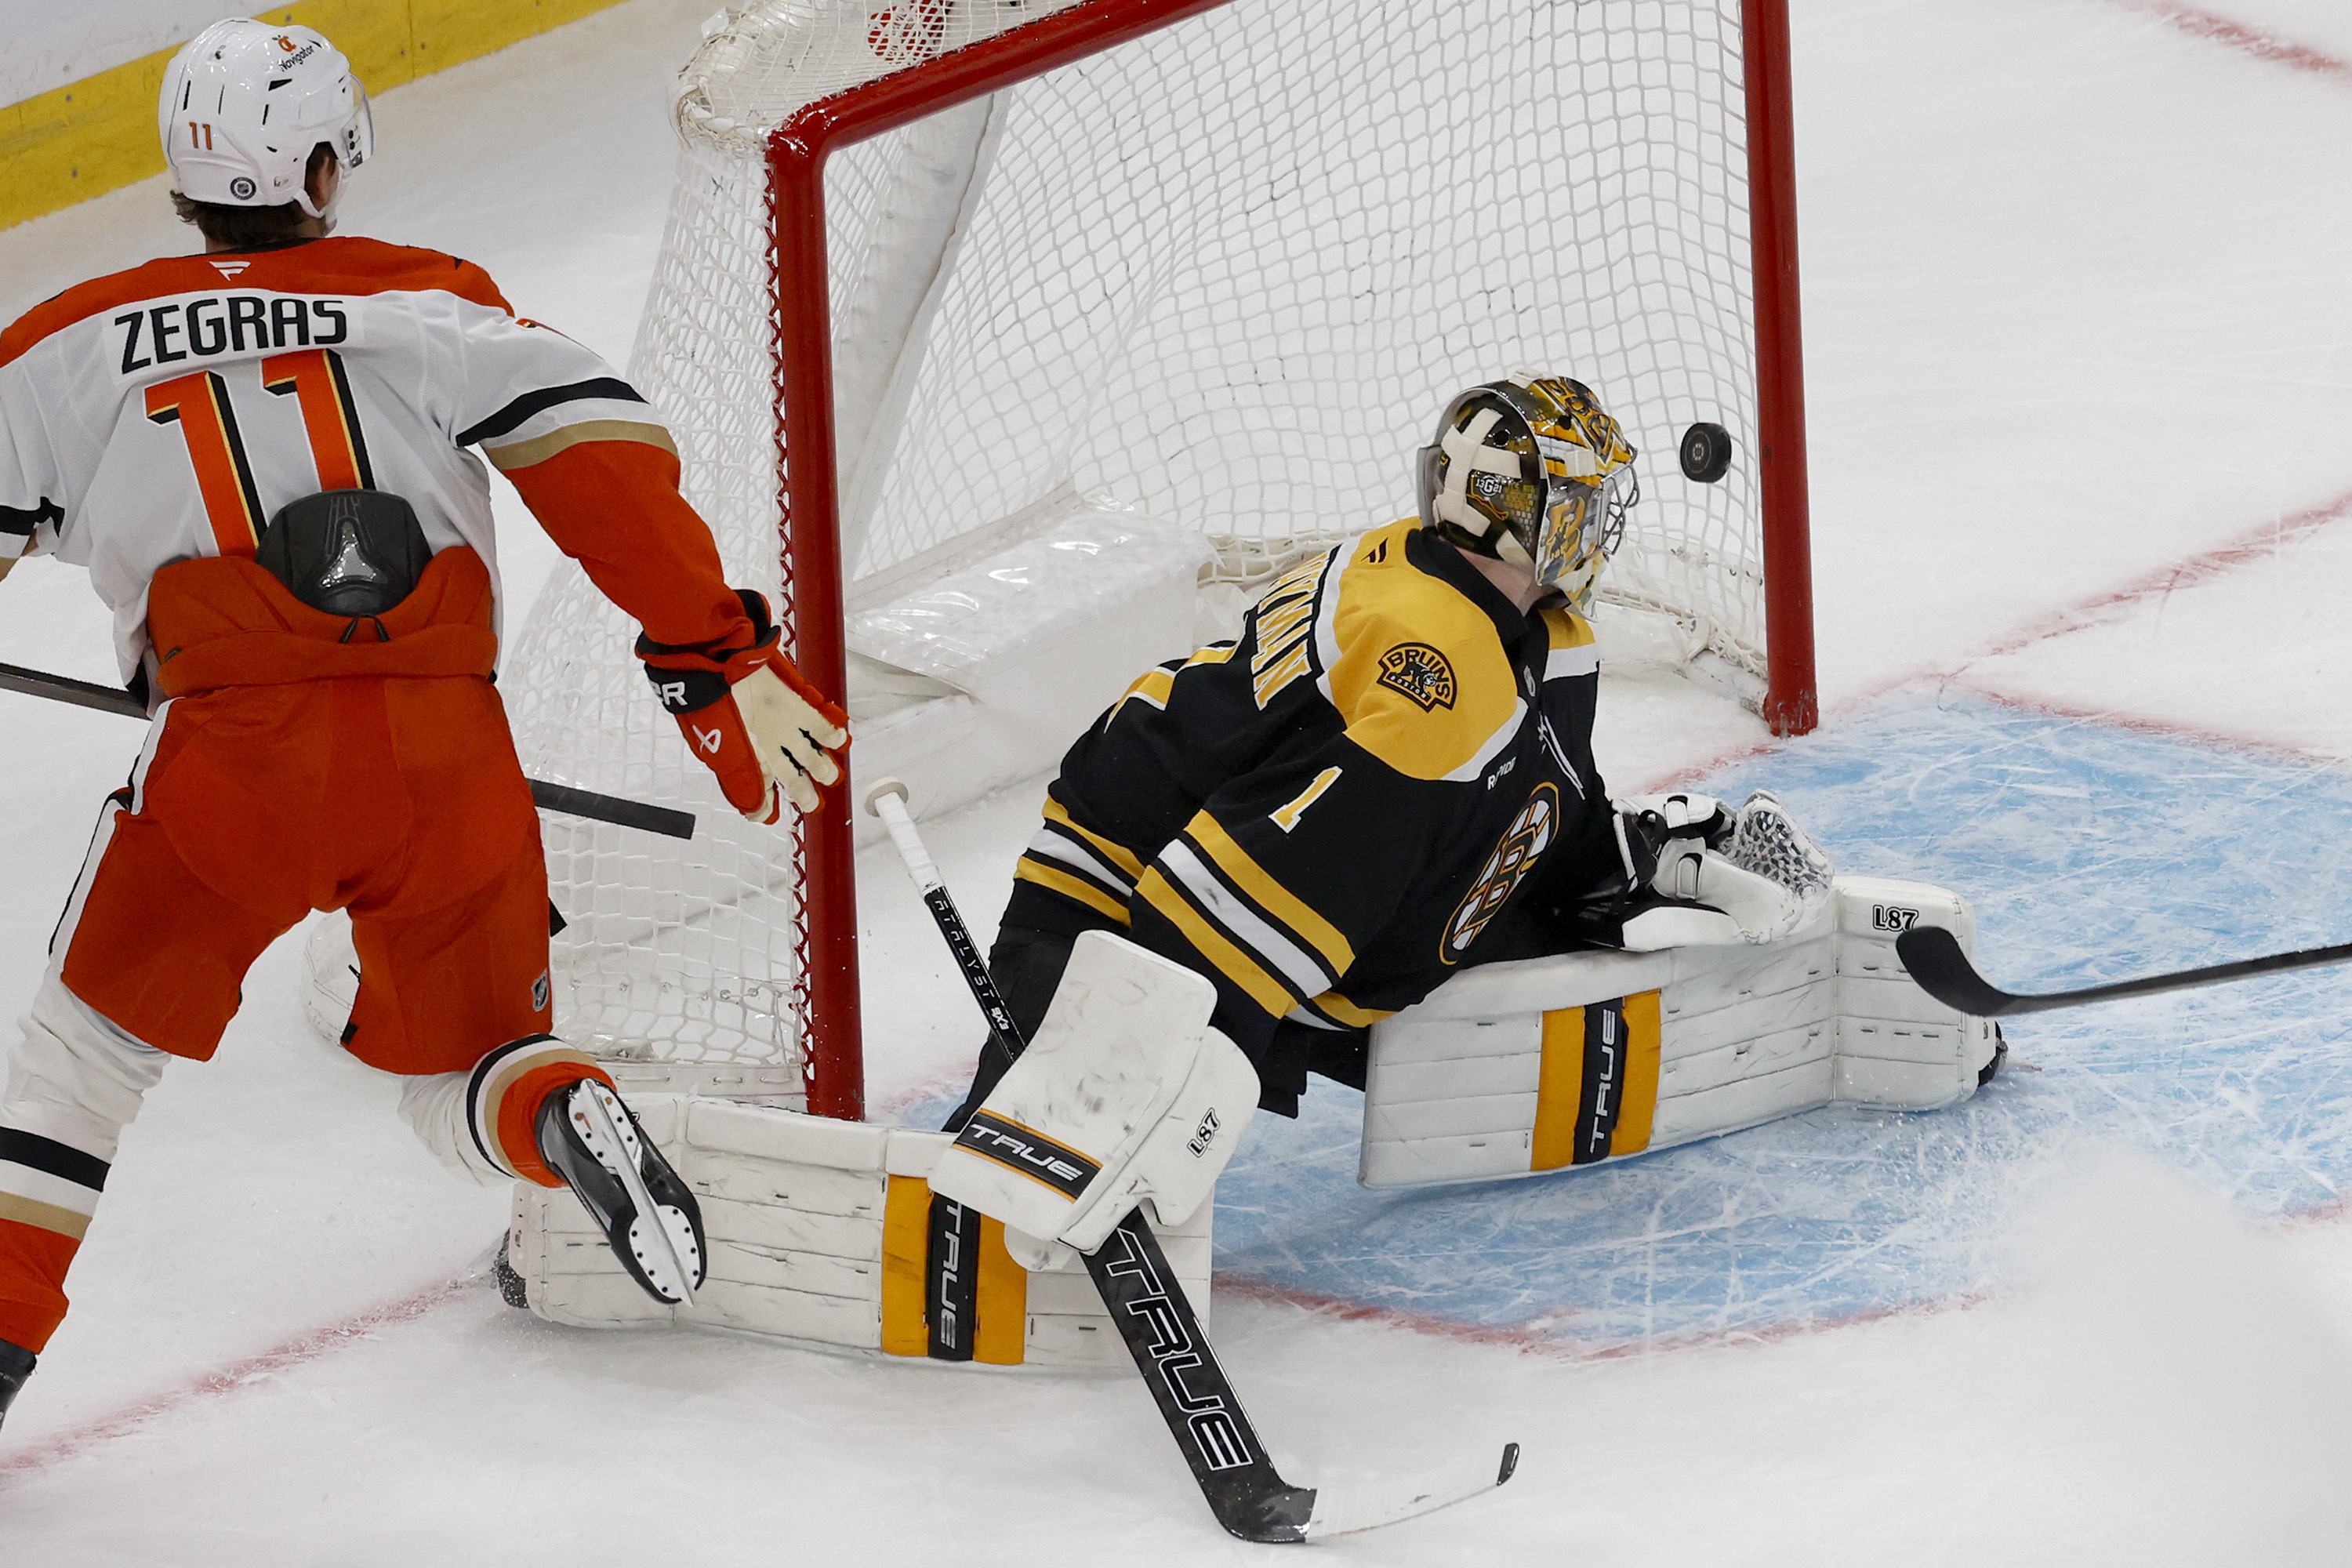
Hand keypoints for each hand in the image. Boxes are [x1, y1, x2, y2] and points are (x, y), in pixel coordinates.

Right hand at [638, 590, 848, 820]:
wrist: (721, 667)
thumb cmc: (716, 708)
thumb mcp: (725, 753)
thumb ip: (745, 784)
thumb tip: (759, 814)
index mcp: (746, 753)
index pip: (760, 783)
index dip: (766, 800)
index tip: (772, 814)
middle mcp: (766, 742)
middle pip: (790, 772)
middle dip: (803, 789)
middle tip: (813, 803)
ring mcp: (784, 724)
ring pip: (809, 751)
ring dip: (822, 766)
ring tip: (830, 775)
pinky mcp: (797, 704)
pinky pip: (820, 723)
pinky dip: (833, 734)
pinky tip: (841, 740)